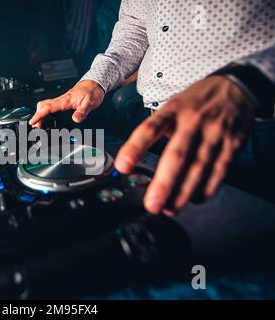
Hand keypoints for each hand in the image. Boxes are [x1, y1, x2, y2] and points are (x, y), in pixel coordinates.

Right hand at [29, 80, 104, 127]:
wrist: (95, 84)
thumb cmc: (92, 91)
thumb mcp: (90, 103)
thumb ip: (82, 112)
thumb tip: (75, 119)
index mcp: (65, 100)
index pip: (48, 107)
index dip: (39, 115)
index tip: (33, 122)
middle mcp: (61, 99)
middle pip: (43, 105)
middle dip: (37, 115)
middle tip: (35, 126)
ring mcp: (62, 100)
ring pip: (46, 105)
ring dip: (40, 113)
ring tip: (39, 123)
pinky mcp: (63, 101)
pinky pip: (51, 105)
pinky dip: (45, 111)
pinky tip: (47, 117)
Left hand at [114, 76, 254, 214]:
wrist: (237, 86)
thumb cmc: (196, 101)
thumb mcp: (173, 105)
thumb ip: (158, 129)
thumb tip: (139, 161)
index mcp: (172, 110)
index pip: (149, 129)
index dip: (135, 148)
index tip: (122, 167)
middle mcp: (193, 121)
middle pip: (176, 155)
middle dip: (163, 183)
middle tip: (152, 204)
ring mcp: (214, 133)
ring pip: (198, 167)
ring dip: (183, 192)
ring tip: (170, 208)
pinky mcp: (232, 143)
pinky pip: (219, 170)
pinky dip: (207, 188)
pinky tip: (195, 198)